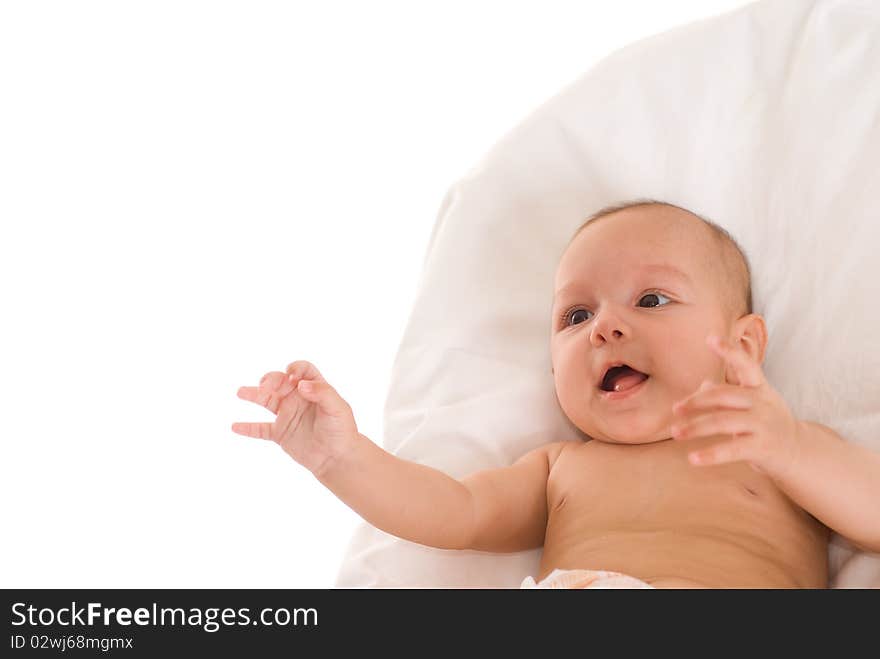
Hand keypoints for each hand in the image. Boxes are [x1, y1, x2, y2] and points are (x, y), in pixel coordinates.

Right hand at [232, 360, 358, 475]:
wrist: (338, 457)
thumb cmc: (342, 430)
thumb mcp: (338, 407)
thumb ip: (322, 392)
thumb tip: (301, 385)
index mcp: (314, 388)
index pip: (302, 370)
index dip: (295, 369)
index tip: (292, 378)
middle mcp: (298, 398)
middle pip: (279, 381)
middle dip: (271, 380)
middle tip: (267, 387)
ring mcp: (288, 415)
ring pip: (266, 400)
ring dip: (253, 394)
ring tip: (241, 392)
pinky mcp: (280, 433)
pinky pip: (261, 429)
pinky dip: (248, 428)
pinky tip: (235, 427)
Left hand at [670, 335, 801, 477]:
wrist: (798, 452)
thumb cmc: (766, 423)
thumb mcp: (751, 404)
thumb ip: (727, 394)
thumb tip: (703, 384)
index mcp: (759, 388)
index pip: (746, 365)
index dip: (729, 351)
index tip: (710, 338)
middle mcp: (762, 402)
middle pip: (723, 395)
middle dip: (696, 401)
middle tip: (675, 409)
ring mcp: (762, 424)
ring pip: (722, 421)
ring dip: (695, 427)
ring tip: (675, 432)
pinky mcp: (761, 447)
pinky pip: (731, 450)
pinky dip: (710, 455)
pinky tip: (692, 459)